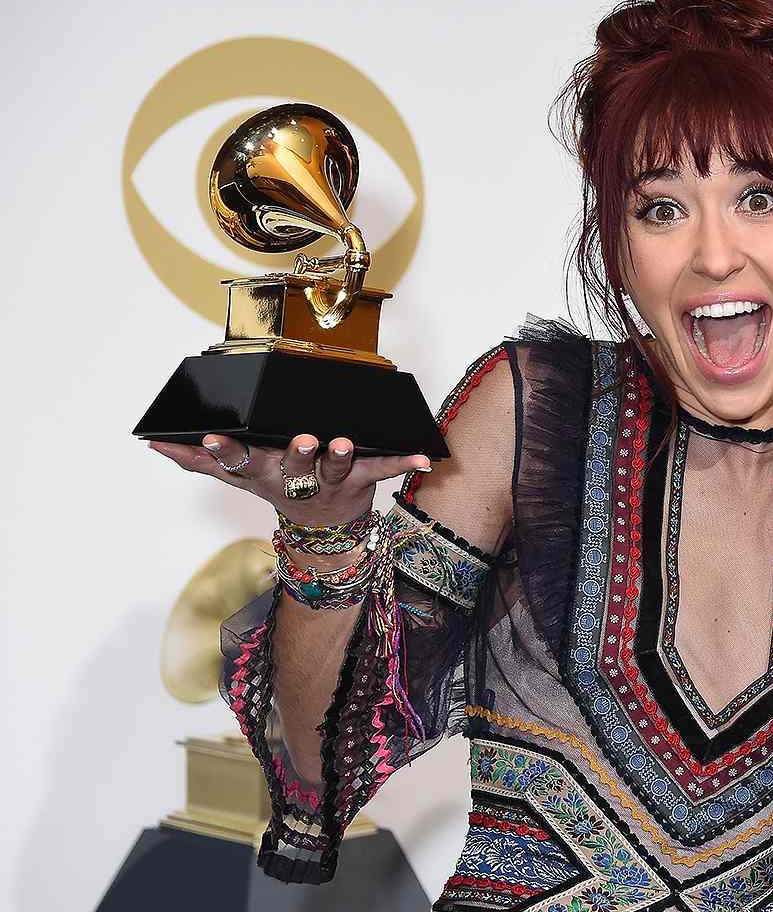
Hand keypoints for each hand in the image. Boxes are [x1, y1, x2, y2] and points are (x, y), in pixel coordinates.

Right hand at [147, 433, 431, 525]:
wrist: (322, 530)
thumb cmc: (279, 485)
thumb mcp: (238, 478)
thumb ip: (198, 460)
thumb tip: (154, 443)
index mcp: (264, 473)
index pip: (238, 462)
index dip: (225, 450)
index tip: (211, 435)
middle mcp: (297, 478)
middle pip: (293, 466)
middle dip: (296, 454)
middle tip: (301, 439)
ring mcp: (331, 479)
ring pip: (336, 465)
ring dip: (339, 455)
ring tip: (341, 441)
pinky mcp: (362, 478)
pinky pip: (386, 467)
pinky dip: (406, 461)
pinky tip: (425, 456)